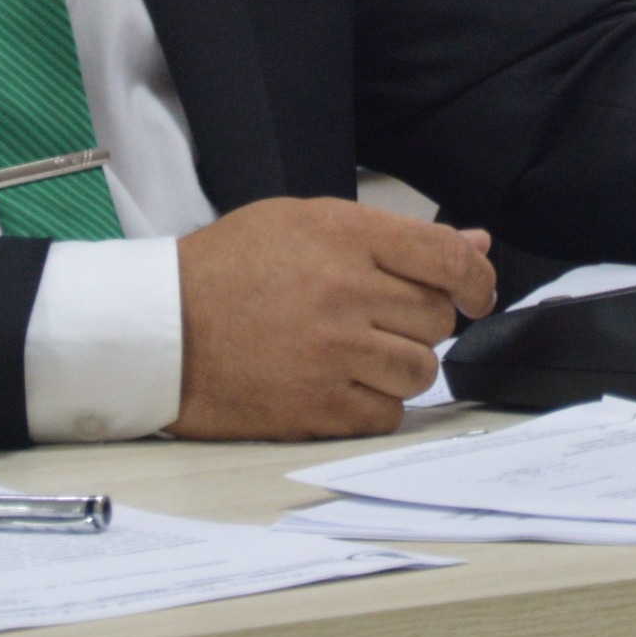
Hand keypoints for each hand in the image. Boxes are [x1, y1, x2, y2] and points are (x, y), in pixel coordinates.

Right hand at [172, 198, 498, 439]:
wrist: (158, 329)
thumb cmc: (227, 270)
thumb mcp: (303, 222)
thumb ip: (390, 235)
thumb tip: (475, 245)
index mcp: (343, 236)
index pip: (446, 257)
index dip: (477, 278)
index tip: (476, 293)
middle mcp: (344, 292)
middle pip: (437, 318)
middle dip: (421, 322)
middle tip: (381, 320)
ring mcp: (332, 353)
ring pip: (421, 371)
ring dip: (402, 365)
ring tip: (361, 354)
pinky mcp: (317, 406)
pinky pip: (387, 414)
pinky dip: (376, 404)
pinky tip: (343, 385)